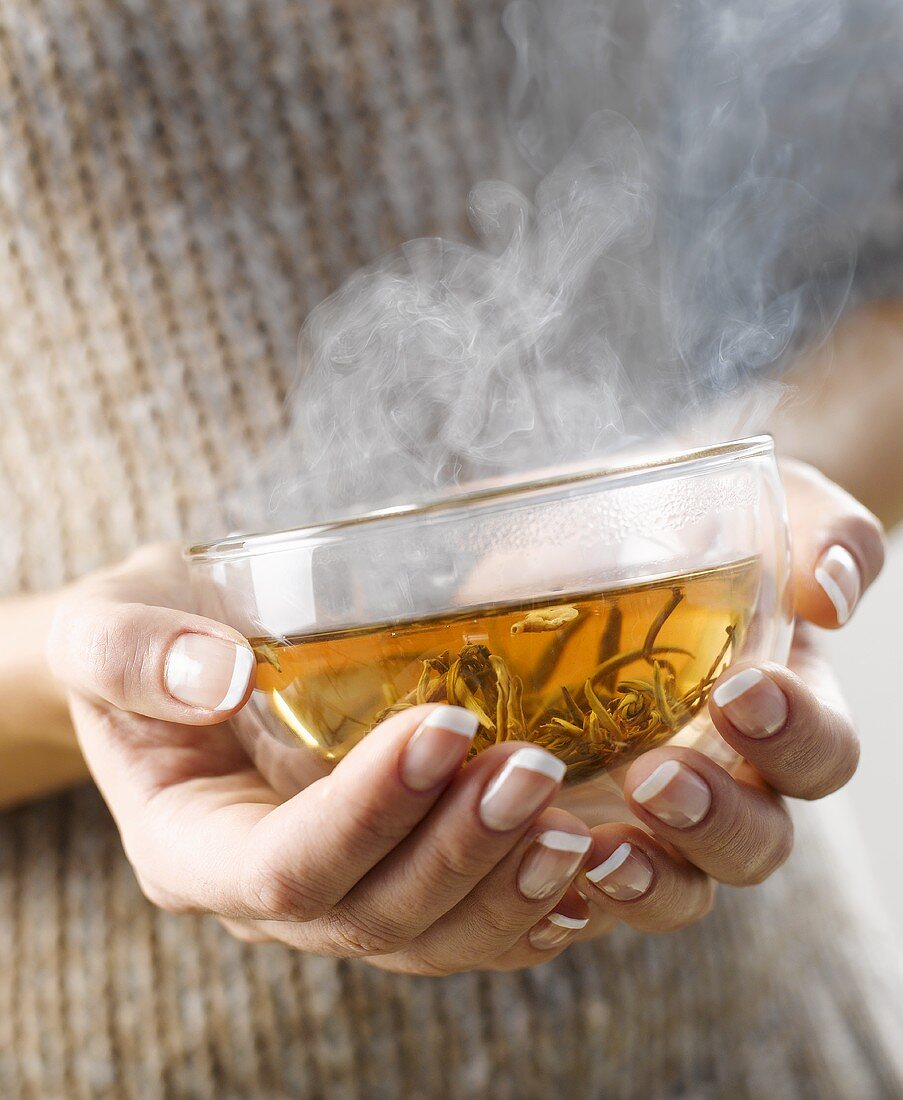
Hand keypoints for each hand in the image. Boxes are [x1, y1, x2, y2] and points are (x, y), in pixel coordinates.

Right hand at [44, 459, 883, 971]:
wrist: (174, 658)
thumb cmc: (141, 637)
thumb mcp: (109, 625)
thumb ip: (137, 652)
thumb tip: (218, 672)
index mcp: (192, 846)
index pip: (285, 865)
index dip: (369, 810)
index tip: (444, 725)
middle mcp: (267, 896)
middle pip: (375, 914)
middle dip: (461, 848)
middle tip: (535, 767)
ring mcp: (336, 895)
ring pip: (432, 936)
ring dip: (509, 885)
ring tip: (578, 821)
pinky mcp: (388, 874)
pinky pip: (464, 924)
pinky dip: (530, 906)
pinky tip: (589, 864)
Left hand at [567, 459, 884, 938]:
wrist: (619, 535)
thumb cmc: (709, 525)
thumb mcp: (777, 509)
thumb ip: (824, 537)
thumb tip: (829, 591)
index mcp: (786, 711)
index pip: (819, 753)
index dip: (793, 736)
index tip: (740, 691)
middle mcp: (732, 776)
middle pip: (756, 841)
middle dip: (715, 820)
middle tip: (655, 776)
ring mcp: (657, 813)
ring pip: (680, 886)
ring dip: (648, 880)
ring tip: (597, 852)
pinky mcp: (585, 821)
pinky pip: (587, 882)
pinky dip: (567, 886)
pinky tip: (529, 861)